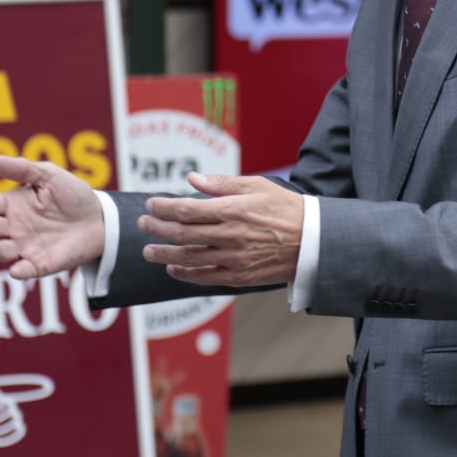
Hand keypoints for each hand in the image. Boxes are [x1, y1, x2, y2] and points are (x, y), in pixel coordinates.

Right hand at [0, 155, 105, 278]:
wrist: (99, 218)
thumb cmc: (71, 195)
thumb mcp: (49, 176)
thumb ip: (23, 169)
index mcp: (12, 204)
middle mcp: (13, 227)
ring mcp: (25, 246)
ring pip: (2, 251)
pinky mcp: (40, 263)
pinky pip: (26, 270)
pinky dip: (20, 271)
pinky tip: (17, 270)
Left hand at [139, 173, 304, 286]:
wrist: (313, 240)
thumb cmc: (285, 208)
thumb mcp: (257, 186)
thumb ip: (222, 184)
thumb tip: (192, 179)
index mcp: (233, 210)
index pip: (187, 209)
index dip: (163, 207)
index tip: (150, 204)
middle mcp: (231, 235)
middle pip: (182, 234)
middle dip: (157, 229)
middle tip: (143, 224)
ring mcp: (234, 258)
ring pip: (189, 258)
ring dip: (164, 254)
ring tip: (149, 251)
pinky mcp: (240, 276)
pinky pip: (206, 276)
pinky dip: (185, 274)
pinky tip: (173, 268)